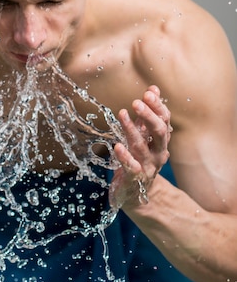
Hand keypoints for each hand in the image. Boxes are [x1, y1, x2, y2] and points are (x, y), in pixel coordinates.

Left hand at [109, 85, 171, 208]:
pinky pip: (131, 167)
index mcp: (161, 141)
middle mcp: (158, 153)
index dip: (158, 106)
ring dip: (131, 130)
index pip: (164, 121)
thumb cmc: (139, 159)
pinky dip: (124, 157)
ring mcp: (147, 166)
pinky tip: (116, 147)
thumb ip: (147, 115)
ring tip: (122, 114)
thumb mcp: (145, 135)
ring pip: (141, 146)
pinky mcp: (134, 178)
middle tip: (137, 102)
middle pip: (158, 132)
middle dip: (148, 116)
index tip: (148, 93)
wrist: (136, 193)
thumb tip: (153, 88)